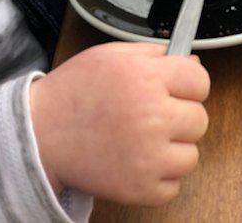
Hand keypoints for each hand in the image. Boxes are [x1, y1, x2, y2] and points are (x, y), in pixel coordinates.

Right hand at [29, 41, 209, 206]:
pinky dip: (159, 176)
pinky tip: (134, 160)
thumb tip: (193, 62)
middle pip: (200, 118)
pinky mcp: (143, 189)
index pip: (200, 81)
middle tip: (151, 114)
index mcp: (145, 77)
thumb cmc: (74, 92)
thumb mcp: (110, 55)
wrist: (41, 133)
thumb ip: (153, 54)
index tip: (175, 89)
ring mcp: (150, 156)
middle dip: (180, 115)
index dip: (188, 84)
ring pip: (192, 154)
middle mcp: (152, 115)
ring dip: (172, 148)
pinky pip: (175, 184)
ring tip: (140, 138)